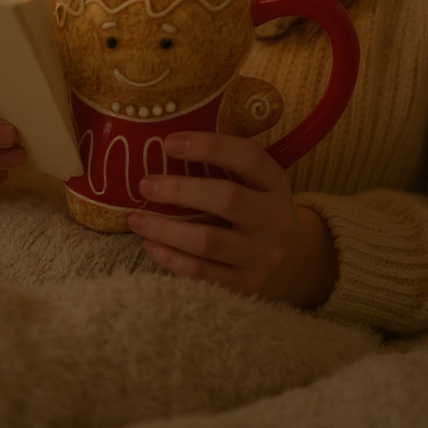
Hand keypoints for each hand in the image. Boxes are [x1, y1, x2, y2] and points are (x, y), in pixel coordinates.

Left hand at [127, 131, 337, 306]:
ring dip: (166, 229)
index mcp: (275, 182)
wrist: (292, 259)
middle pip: (227, 199)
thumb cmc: (255, 207)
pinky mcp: (247, 285)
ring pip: (208, 241)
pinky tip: (150, 245)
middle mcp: (275, 218)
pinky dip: (171, 259)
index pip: (248, 157)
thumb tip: (164, 147)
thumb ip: (224, 166)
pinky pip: (202, 274)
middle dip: (180, 190)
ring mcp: (262, 255)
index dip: (209, 146)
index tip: (169, 142)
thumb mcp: (254, 182)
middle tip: (145, 184)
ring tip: (136, 219)